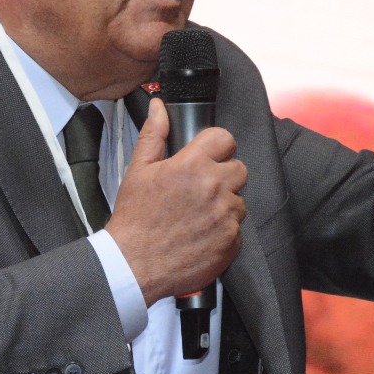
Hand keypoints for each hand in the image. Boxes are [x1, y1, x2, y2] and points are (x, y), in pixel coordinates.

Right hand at [108, 98, 245, 304]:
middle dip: (223, 175)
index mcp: (192, 165)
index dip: (216, 147)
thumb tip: (159, 108)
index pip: (225, 139)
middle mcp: (214, 187)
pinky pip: (238, 227)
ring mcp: (225, 215)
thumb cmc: (135, 220)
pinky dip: (224, 230)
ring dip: (224, 204)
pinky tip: (201, 233)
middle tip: (200, 189)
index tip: (208, 157)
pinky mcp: (231, 240)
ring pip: (239, 199)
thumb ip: (154, 135)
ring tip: (197, 214)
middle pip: (238, 168)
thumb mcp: (138, 171)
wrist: (134, 265)